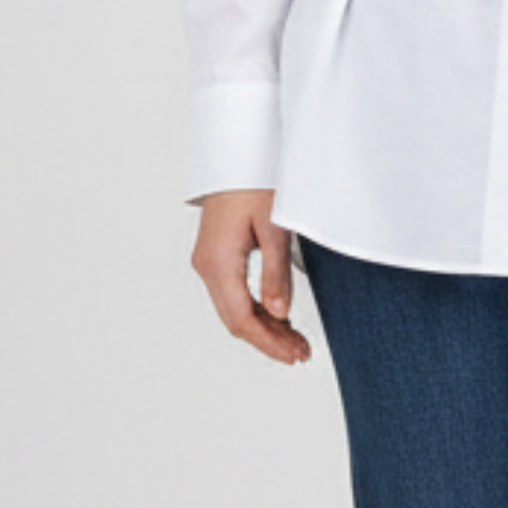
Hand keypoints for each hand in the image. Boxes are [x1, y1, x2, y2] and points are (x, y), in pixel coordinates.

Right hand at [192, 189, 313, 365]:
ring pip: (233, 308)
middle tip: (300, 352)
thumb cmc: (253, 180)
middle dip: (268, 339)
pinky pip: (232, 293)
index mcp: (218, 261)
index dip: (269, 342)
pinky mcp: (216, 254)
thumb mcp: (274, 225)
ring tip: (294, 339)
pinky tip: (277, 315)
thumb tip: (280, 314)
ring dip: (263, 326)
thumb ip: (275, 272)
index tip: (294, 354)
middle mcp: (207, 265)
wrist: (237, 153)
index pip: (242, 318)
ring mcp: (209, 260)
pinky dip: (254, 308)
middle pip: (235, 319)